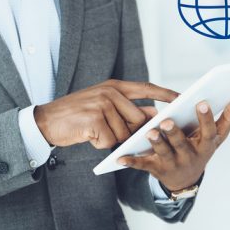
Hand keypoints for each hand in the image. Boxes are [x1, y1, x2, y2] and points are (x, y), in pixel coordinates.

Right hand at [33, 79, 178, 147]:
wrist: (46, 121)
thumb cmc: (76, 115)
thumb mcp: (102, 105)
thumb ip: (127, 108)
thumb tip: (153, 114)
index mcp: (114, 86)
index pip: (146, 88)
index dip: (165, 94)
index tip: (182, 98)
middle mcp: (110, 92)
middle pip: (138, 119)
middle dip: (128, 132)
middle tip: (106, 130)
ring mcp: (102, 105)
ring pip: (124, 134)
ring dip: (110, 139)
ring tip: (92, 131)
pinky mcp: (95, 120)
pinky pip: (109, 141)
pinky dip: (99, 144)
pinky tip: (87, 135)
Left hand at [117, 97, 229, 190]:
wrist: (184, 181)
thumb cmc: (200, 150)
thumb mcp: (215, 139)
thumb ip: (227, 119)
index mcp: (204, 146)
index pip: (208, 132)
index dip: (206, 118)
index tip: (202, 102)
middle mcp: (189, 157)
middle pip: (182, 144)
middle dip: (175, 133)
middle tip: (167, 120)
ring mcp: (172, 164)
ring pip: (163, 153)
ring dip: (156, 143)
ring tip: (149, 132)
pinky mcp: (155, 169)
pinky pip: (142, 165)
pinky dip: (131, 162)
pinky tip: (119, 158)